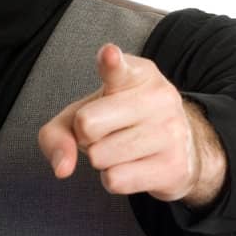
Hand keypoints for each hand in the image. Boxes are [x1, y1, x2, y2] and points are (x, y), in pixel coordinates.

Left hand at [37, 44, 226, 203]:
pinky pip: (116, 180)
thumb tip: (63, 169)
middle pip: (87, 124)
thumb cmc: (118, 124)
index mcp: (136, 74)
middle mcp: (157, 97)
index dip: (110, 62)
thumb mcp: (82, 116)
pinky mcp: (173, 166)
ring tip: (121, 148)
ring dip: (100, 159)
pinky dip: (113, 179)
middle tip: (105, 131)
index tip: (109, 55)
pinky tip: (132, 166)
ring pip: (99, 157)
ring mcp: (170, 131)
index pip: (118, 68)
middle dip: (84, 135)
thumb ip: (56, 135)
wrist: (179, 148)